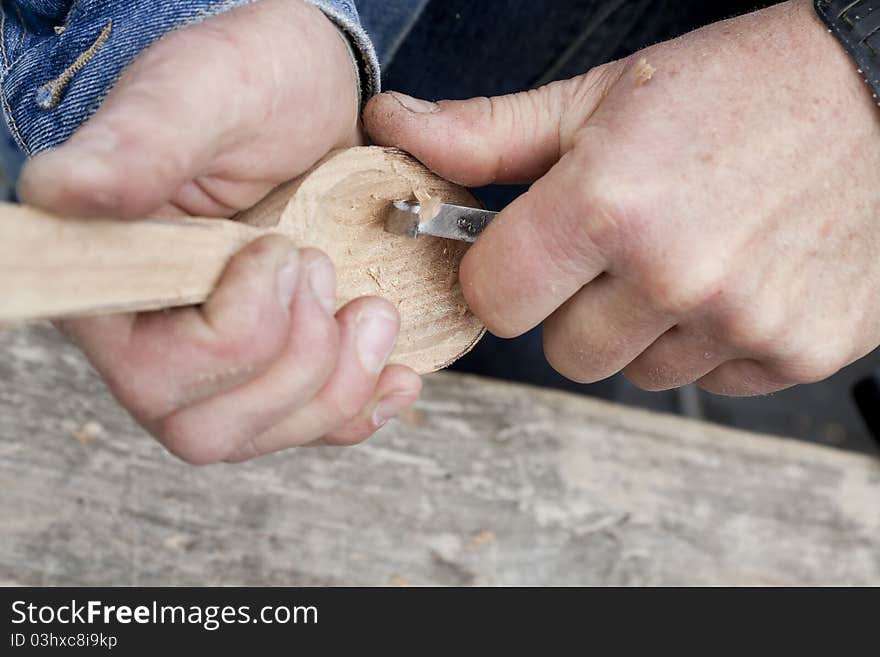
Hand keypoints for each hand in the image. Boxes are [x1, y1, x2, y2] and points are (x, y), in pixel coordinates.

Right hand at [18, 0, 420, 462]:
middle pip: (207, 428)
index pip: (152, 370)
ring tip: (372, 308)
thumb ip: (137, 146)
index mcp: (113, 277)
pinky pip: (311, 427)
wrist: (303, 96)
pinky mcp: (272, 366)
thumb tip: (59, 191)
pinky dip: (363, 408)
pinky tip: (396, 375)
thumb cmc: (244, 83)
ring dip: (339, 383)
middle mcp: (151, 337)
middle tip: (325, 266)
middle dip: (299, 358)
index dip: (235, 330)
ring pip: (264, 434)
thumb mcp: (199, 95)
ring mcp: (214, 364)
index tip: (281, 247)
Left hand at [365, 0, 879, 395]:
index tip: (521, 253)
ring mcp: (738, 323)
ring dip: (638, 328)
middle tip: (611, 250)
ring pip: (631, 371)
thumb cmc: (739, 87)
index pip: (494, 300)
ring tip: (680, 257)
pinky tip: (733, 279)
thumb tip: (392, 126)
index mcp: (608, 205)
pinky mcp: (794, 353)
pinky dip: (704, 342)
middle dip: (569, 307)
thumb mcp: (601, 97)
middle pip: (560, 351)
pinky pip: (706, 380)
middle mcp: (673, 275)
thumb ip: (486, 132)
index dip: (499, 276)